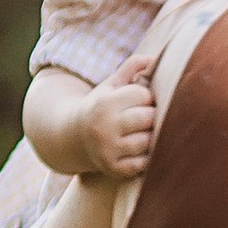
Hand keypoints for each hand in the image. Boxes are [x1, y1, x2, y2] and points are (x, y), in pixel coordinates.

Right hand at [75, 63, 155, 178]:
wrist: (74, 137)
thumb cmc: (101, 106)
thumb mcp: (110, 85)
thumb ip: (131, 68)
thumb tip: (153, 58)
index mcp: (105, 103)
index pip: (144, 96)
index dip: (146, 97)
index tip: (140, 100)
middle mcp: (104, 127)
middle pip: (148, 118)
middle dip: (151, 116)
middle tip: (144, 117)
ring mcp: (109, 150)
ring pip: (148, 141)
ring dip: (150, 136)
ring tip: (140, 132)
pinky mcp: (113, 168)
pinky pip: (143, 164)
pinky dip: (145, 157)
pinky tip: (136, 150)